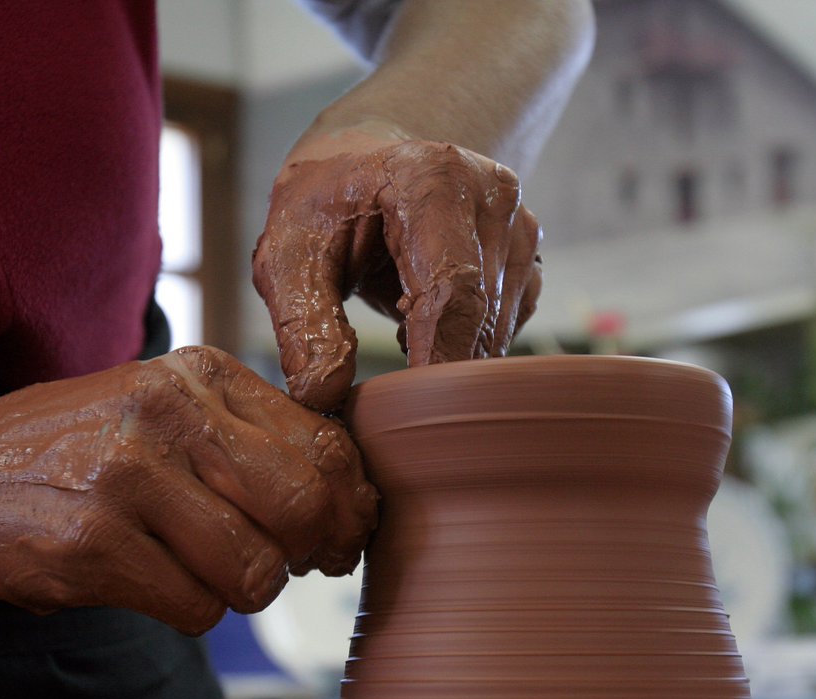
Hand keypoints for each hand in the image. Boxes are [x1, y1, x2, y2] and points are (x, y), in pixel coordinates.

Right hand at [0, 347, 377, 634]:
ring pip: (253, 569)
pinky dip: (189, 611)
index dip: (348, 503)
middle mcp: (168, 413)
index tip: (340, 532)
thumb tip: (353, 503)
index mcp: (200, 374)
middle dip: (313, 551)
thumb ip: (253, 440)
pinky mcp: (92, 545)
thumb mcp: (166, 409)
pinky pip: (195, 608)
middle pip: (302, 504)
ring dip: (241, 589)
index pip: (323, 442)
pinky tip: (152, 583)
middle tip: (295, 565)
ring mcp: (127, 476)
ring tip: (201, 570)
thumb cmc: (80, 450)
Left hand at [253, 125, 542, 411]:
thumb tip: (324, 395)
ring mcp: (520, 227)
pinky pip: (507, 328)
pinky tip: (422, 327)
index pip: (453, 290)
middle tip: (392, 412)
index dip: (438, 359)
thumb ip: (304, 324)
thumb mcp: (287, 257)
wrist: (364, 166)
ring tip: (395, 336)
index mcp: (433, 178)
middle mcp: (493, 196)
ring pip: (498, 330)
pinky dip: (466, 346)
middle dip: (439, 373)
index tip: (413, 415)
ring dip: (449, 359)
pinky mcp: (527, 259)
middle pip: (481, 316)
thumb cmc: (324, 208)